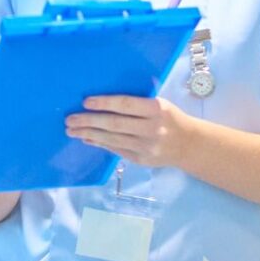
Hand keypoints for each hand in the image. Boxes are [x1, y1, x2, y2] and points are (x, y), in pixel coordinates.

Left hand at [65, 95, 193, 168]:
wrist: (189, 145)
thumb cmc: (168, 118)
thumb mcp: (159, 104)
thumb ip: (136, 102)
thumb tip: (102, 100)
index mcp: (156, 110)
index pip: (125, 104)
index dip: (104, 102)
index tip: (85, 102)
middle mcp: (152, 129)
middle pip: (115, 124)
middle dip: (89, 121)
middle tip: (69, 119)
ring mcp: (147, 147)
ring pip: (112, 139)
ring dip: (89, 134)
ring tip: (72, 130)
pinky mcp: (142, 160)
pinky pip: (116, 150)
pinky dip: (99, 143)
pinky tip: (86, 139)